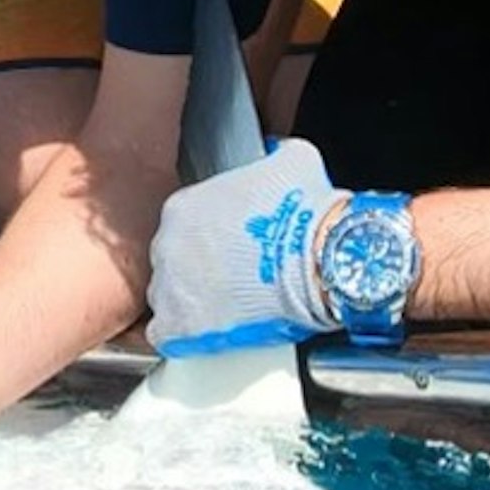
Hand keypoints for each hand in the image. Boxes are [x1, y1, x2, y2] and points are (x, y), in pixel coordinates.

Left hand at [143, 138, 344, 360]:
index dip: (210, 239)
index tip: (232, 248)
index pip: (182, 226)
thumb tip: (271, 154)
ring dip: (193, 302)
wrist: (321, 261)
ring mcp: (169, 287)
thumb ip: (268, 158)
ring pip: (168, 297)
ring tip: (230, 307)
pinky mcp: (179, 326)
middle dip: (199, 270)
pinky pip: (167, 334)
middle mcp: (167, 244)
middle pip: (173, 260)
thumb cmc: (307, 215)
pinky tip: (210, 333)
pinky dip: (185, 336)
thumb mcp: (290, 161)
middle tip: (235, 277)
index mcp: (184, 206)